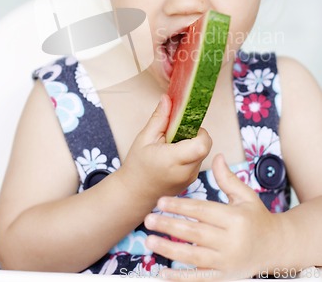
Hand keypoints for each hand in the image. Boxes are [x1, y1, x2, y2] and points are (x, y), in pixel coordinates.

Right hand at [120, 94, 211, 201]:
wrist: (134, 194)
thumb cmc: (137, 166)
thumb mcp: (144, 138)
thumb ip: (159, 118)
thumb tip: (168, 98)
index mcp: (174, 160)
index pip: (202, 144)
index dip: (199, 131)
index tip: (184, 126)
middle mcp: (186, 171)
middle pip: (205, 146)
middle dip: (194, 135)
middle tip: (175, 134)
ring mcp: (191, 178)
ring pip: (203, 152)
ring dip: (191, 144)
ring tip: (171, 146)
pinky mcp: (192, 181)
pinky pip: (198, 160)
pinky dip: (189, 154)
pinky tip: (172, 156)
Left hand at [144, 153, 281, 279]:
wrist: (277, 247)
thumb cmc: (258, 218)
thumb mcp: (246, 195)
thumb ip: (228, 178)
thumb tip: (217, 156)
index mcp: (235, 219)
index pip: (202, 211)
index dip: (179, 206)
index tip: (160, 201)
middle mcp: (231, 242)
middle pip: (194, 233)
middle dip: (169, 226)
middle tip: (148, 219)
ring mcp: (228, 262)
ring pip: (194, 257)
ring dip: (169, 249)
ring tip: (150, 241)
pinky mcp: (225, 277)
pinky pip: (200, 279)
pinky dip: (181, 278)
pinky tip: (164, 273)